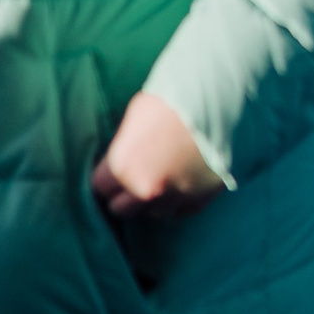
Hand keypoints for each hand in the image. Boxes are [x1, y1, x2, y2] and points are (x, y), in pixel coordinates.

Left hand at [92, 92, 222, 217]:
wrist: (212, 99)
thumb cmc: (168, 101)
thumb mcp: (134, 120)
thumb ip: (125, 149)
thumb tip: (125, 160)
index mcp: (123, 167)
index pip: (101, 187)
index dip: (107, 178)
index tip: (114, 173)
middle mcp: (146, 189)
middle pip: (122, 209)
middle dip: (125, 195)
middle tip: (136, 178)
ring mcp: (174, 197)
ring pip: (154, 213)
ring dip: (154, 200)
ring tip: (163, 179)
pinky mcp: (201, 198)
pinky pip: (182, 211)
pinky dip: (179, 201)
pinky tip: (181, 182)